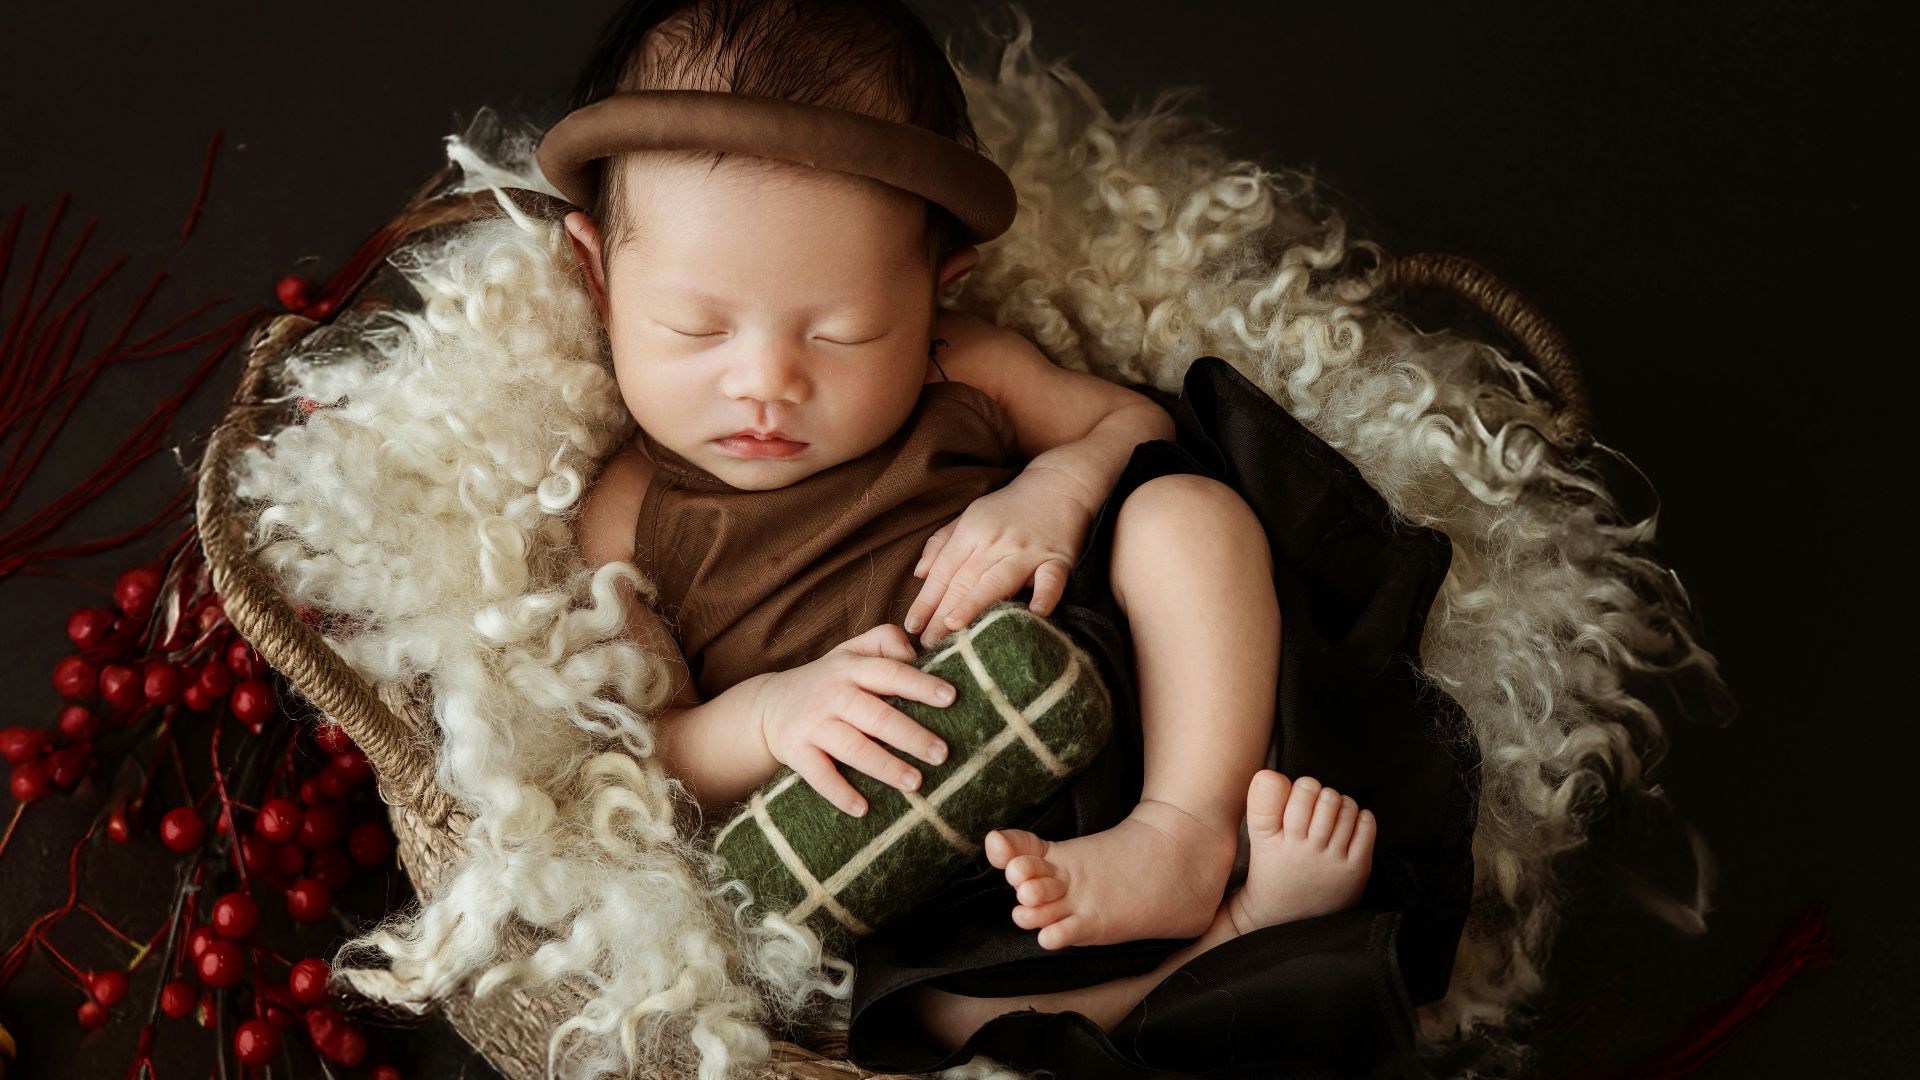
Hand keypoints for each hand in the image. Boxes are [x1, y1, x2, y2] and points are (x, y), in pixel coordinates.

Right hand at [751, 624, 956, 816]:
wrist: (767, 706)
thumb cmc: (825, 681)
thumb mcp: (849, 651)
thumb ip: (883, 641)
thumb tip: (915, 653)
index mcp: (851, 668)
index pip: (890, 672)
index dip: (920, 684)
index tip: (950, 697)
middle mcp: (833, 694)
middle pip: (876, 715)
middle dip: (911, 735)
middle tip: (942, 753)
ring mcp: (813, 724)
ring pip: (853, 747)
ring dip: (885, 767)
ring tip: (916, 782)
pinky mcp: (796, 751)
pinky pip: (819, 775)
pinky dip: (839, 793)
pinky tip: (863, 809)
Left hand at [903, 466, 1097, 648]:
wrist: (1059, 483)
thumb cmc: (1010, 506)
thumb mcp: (971, 515)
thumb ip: (943, 543)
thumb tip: (919, 573)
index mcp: (972, 531)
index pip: (943, 571)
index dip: (926, 599)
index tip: (912, 626)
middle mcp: (996, 541)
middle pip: (965, 580)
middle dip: (942, 613)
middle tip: (929, 643)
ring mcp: (1027, 551)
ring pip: (997, 580)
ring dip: (975, 604)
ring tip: (956, 628)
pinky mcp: (1058, 558)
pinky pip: (1051, 579)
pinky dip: (1045, 595)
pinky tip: (1036, 614)